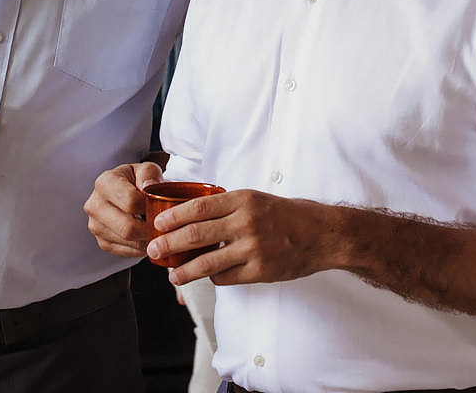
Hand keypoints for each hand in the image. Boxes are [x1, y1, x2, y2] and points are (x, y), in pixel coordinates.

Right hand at [84, 162, 164, 257]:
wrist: (128, 192)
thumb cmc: (138, 180)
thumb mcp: (146, 170)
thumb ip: (149, 174)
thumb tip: (149, 187)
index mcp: (104, 183)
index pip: (130, 202)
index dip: (149, 207)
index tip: (158, 205)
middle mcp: (94, 205)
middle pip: (127, 227)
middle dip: (149, 228)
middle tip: (162, 224)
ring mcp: (96, 226)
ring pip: (128, 241)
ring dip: (146, 238)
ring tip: (156, 228)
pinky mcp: (102, 242)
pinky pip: (126, 251)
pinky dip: (141, 247)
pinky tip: (146, 236)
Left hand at [147, 190, 334, 286]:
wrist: (322, 234)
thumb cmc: (288, 215)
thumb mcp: (256, 199)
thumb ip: (227, 206)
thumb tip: (192, 216)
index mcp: (243, 199)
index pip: (198, 207)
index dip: (173, 216)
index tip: (159, 224)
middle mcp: (245, 222)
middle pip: (195, 234)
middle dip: (169, 244)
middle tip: (154, 250)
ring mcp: (253, 248)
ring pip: (207, 262)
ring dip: (184, 271)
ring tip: (173, 275)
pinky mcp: (260, 271)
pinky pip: (226, 277)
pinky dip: (214, 277)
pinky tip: (211, 275)